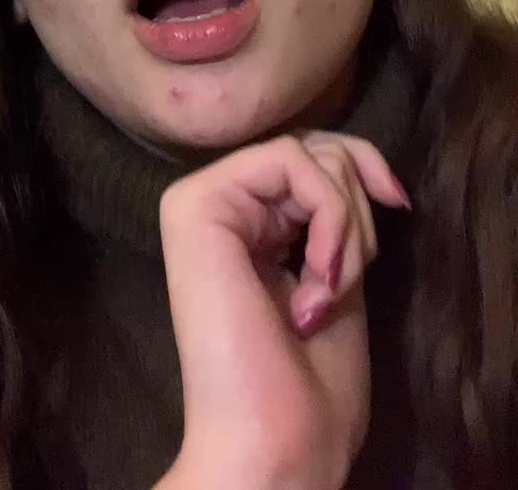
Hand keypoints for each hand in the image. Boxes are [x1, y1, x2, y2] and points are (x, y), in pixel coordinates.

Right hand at [155, 133, 408, 489]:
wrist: (275, 445)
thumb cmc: (308, 387)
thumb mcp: (338, 274)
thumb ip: (334, 214)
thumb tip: (356, 159)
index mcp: (241, 224)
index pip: (309, 155)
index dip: (364, 168)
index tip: (399, 203)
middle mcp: (213, 205)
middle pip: (312, 147)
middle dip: (356, 207)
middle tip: (348, 279)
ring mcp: (196, 202)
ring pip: (305, 154)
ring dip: (345, 224)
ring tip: (329, 292)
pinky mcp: (194, 204)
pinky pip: (289, 162)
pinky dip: (329, 217)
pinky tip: (317, 281)